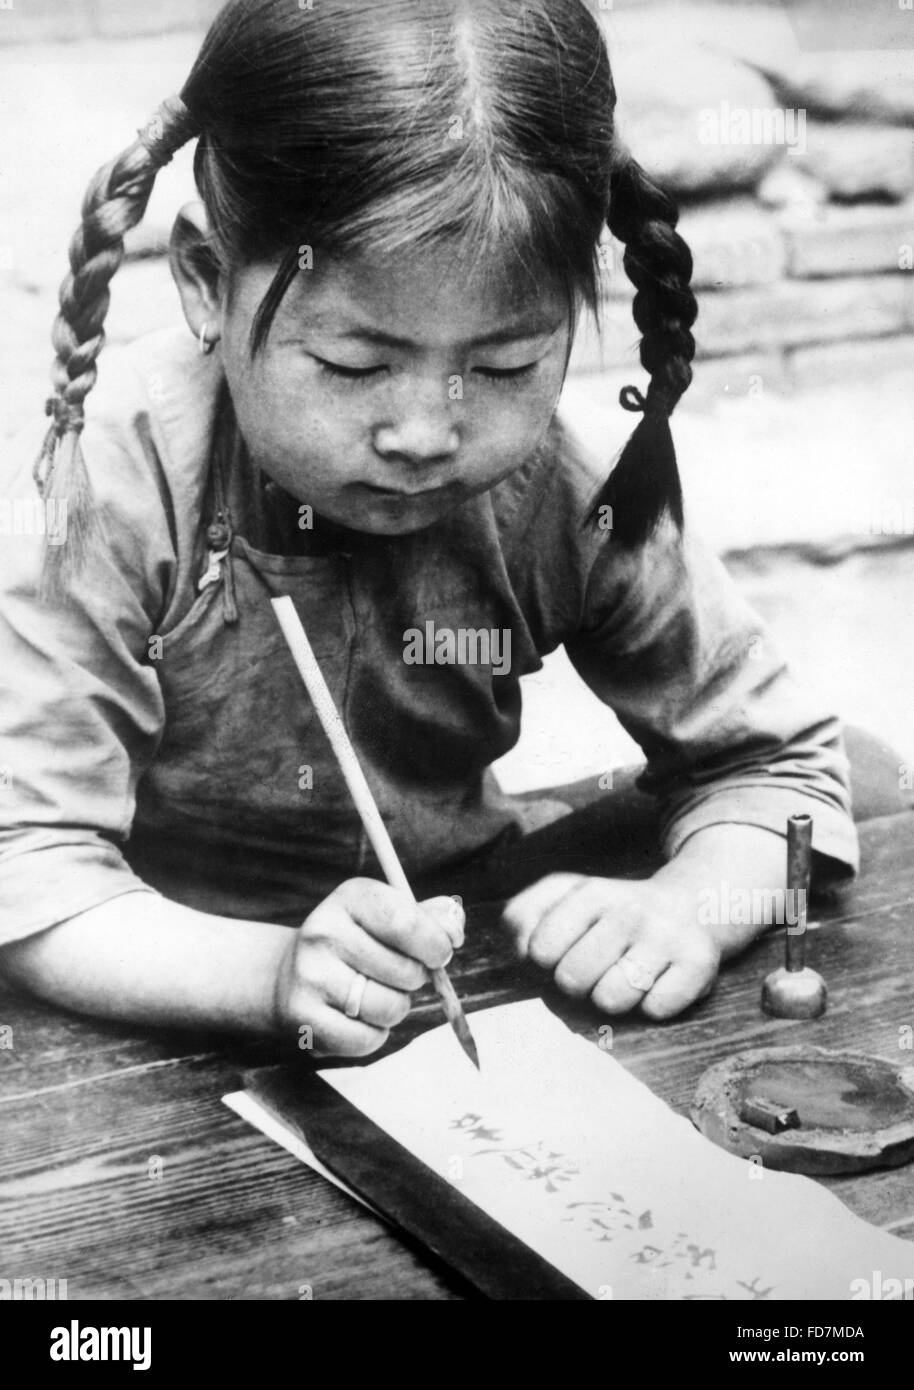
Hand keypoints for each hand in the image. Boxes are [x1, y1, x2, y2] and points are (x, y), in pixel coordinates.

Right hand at [274, 879, 463, 1055]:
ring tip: (374, 994)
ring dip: (395, 1008)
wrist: (288, 974)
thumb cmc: (357, 942)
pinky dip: (373, 1034)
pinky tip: (356, 1017)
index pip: (406, 922)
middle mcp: (323, 931)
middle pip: (406, 970)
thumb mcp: (387, 915)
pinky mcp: (302, 1017)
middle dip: (415, 979)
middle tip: (396, 974)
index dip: (435, 944)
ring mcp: (309, 975)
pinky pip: (367, 1040)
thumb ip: (429, 918)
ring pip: (390, 1008)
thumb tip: (455, 929)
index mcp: (350, 897)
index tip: (439, 954)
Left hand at [502, 873, 719, 1019]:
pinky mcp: (699, 964)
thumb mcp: (562, 897)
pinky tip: (656, 982)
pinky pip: (656, 1009)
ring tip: (624, 976)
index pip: (540, 948)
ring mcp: (666, 936)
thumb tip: (519, 950)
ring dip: (612, 998)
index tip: (561, 952)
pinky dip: (651, 1005)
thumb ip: (522, 916)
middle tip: (594, 968)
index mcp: (590, 893)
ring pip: (612, 999)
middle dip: (576, 984)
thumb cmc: (611, 913)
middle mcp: (630, 910)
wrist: (693, 905)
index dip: (544, 961)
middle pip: (572, 979)